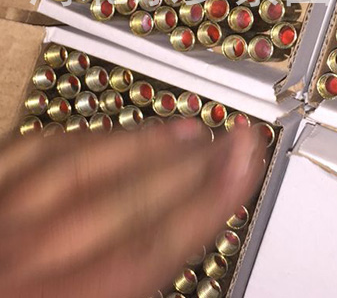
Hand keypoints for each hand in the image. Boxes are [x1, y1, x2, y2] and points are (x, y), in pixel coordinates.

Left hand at [0, 119, 266, 297]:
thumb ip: (114, 289)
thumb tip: (163, 277)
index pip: (147, 246)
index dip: (206, 200)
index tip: (243, 163)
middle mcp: (21, 259)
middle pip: (124, 198)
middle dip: (190, 165)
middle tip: (233, 137)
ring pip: (78, 165)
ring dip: (141, 143)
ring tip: (186, 127)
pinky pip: (24, 154)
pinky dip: (71, 140)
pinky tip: (95, 133)